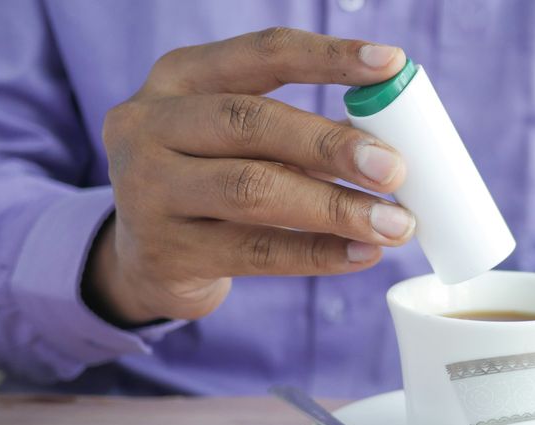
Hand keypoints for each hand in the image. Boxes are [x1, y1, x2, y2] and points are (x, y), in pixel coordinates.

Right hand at [86, 28, 413, 324]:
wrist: (139, 259)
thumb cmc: (209, 182)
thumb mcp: (239, 142)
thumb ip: (301, 134)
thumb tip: (388, 142)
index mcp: (180, 78)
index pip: (262, 54)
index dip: (330, 57)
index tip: (391, 64)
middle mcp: (150, 125)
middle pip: (251, 123)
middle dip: (332, 146)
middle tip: (395, 168)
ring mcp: (148, 191)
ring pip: (253, 190)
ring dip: (335, 208)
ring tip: (394, 223)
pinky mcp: (165, 253)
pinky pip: (256, 252)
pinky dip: (319, 253)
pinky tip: (363, 254)